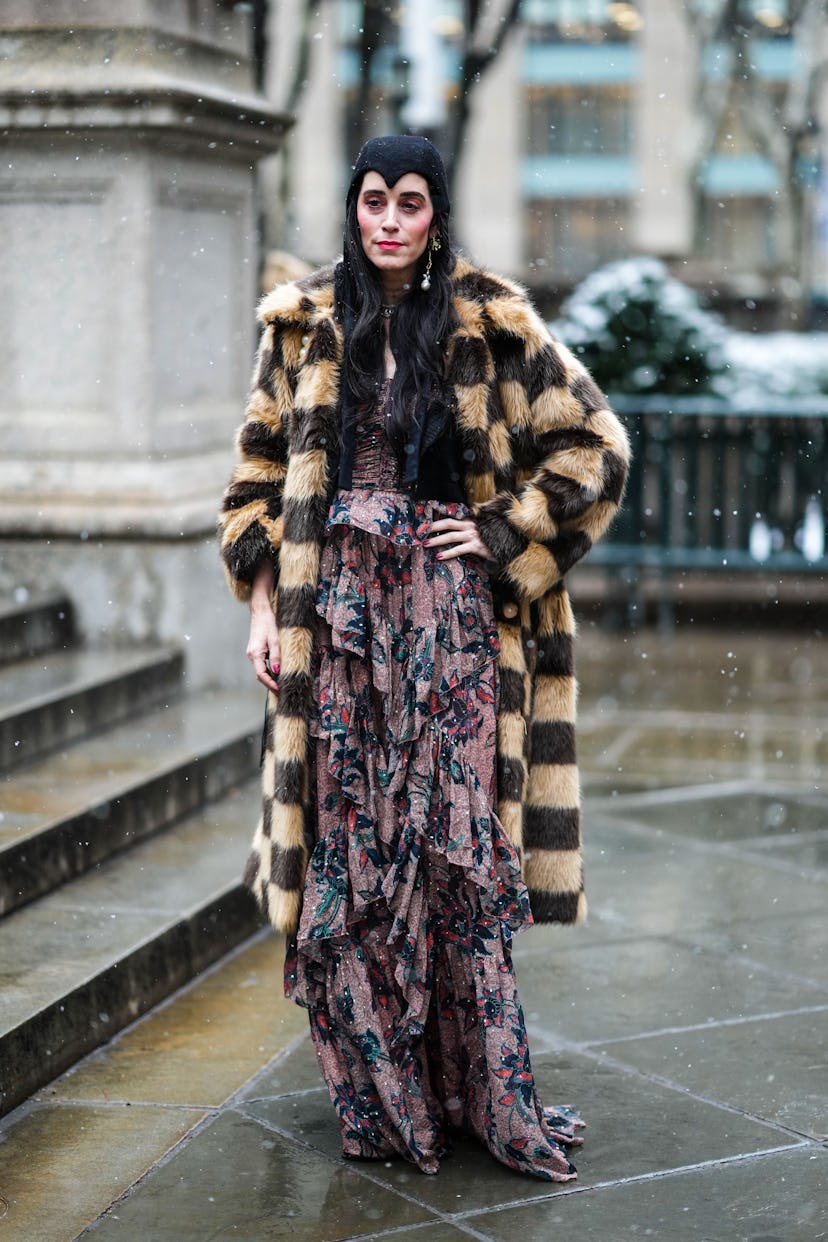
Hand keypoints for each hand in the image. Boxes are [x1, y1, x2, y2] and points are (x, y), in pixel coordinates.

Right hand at [247, 561, 279, 691]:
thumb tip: (276, 672)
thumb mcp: (275, 640)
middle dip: (270, 684)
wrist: (260, 610)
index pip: (261, 675)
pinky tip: (278, 672)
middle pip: (260, 675)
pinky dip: (269, 670)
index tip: (280, 690)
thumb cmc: (268, 623)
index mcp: (255, 654)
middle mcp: (252, 655)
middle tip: (283, 690)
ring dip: (270, 678)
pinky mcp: (256, 650)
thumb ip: (276, 656)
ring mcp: (253, 653)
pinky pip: (262, 664)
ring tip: (282, 683)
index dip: (270, 684)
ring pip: (261, 670)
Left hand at [425, 516, 492, 561]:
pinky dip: (448, 553)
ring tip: (425, 544)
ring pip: (450, 536)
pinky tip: (439, 557)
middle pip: (447, 523)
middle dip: (432, 527)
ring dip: (436, 540)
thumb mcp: (482, 531)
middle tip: (420, 531)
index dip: (438, 520)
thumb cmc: (495, 538)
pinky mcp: (476, 546)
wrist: (511, 543)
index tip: (425, 524)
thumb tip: (455, 534)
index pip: (451, 518)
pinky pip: (459, 549)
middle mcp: (471, 526)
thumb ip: (469, 530)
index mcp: (471, 521)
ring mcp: (473, 535)